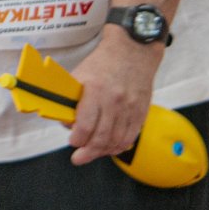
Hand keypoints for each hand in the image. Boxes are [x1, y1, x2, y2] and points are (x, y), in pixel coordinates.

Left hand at [66, 33, 163, 165]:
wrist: (132, 51)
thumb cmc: (102, 63)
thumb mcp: (79, 76)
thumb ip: (71, 99)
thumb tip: (66, 123)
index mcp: (95, 91)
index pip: (85, 125)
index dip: (77, 139)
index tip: (72, 141)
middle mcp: (114, 101)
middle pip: (101, 137)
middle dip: (88, 152)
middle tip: (78, 158)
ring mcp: (130, 107)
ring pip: (117, 140)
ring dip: (103, 151)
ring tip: (93, 154)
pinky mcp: (142, 111)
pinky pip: (131, 135)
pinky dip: (120, 146)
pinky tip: (111, 149)